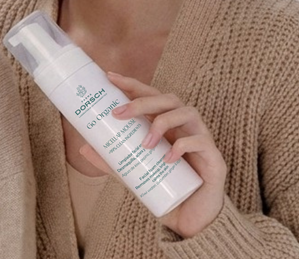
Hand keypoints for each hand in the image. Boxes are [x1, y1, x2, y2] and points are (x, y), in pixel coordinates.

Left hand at [106, 71, 226, 237]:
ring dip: (162, 123)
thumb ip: (113, 161)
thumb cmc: (165, 191)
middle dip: (143, 102)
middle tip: (118, 114)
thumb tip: (83, 147)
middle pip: (169, 99)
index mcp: (168, 126)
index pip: (152, 97)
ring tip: (145, 144)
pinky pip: (201, 142)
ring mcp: (202, 140)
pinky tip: (167, 159)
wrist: (191, 221)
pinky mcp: (215, 159)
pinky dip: (183, 146)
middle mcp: (186, 127)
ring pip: (188, 113)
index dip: (133, 84)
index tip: (109, 77)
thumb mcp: (134, 174)